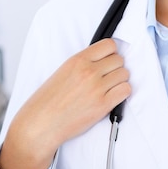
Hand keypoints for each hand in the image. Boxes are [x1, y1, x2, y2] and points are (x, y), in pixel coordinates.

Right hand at [0, 38, 130, 168]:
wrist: (41, 123)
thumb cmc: (48, 100)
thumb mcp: (63, 71)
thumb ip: (84, 63)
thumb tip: (103, 60)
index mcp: (78, 60)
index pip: (109, 45)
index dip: (111, 53)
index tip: (108, 59)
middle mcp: (89, 71)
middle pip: (119, 60)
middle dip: (115, 68)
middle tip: (107, 77)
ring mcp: (97, 88)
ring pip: (124, 75)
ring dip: (119, 81)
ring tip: (109, 88)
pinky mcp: (103, 104)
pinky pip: (125, 90)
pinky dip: (122, 93)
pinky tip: (112, 96)